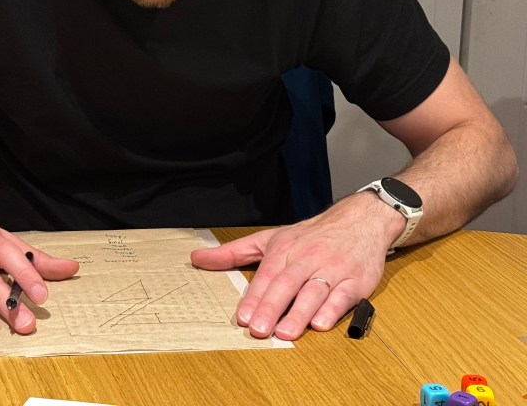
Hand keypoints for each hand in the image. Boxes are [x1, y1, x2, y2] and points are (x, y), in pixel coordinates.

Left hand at [189, 194, 402, 339]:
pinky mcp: (356, 281)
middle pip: (287, 284)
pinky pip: (343, 296)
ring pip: (314, 292)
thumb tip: (197, 258)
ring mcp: (333, 269)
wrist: (359, 222)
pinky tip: (320, 323)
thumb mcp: (269, 239)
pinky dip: (332, 310)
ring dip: (300, 313)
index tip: (244, 318)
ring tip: (285, 333)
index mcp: (284, 249)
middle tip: (259, 330)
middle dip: (272, 308)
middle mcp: (307, 258)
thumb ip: (234, 252)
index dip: (254, 297)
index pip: (266, 275)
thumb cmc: (310, 236)